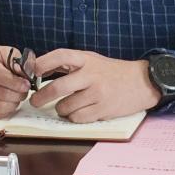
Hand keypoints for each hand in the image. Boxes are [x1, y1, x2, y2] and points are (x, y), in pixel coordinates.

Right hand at [0, 45, 29, 119]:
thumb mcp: (4, 53)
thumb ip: (16, 61)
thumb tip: (25, 74)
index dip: (15, 82)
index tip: (26, 85)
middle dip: (17, 95)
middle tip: (24, 92)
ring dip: (12, 105)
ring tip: (16, 98)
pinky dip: (4, 112)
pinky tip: (7, 104)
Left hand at [31, 49, 159, 122]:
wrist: (142, 82)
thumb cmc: (112, 72)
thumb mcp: (92, 60)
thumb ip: (70, 64)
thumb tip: (40, 70)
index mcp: (87, 60)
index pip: (61, 56)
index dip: (43, 63)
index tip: (32, 72)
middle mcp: (92, 75)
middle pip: (58, 87)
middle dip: (41, 97)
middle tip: (35, 101)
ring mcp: (98, 94)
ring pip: (66, 107)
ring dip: (61, 109)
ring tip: (67, 105)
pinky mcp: (103, 110)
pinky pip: (77, 118)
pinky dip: (74, 117)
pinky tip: (79, 111)